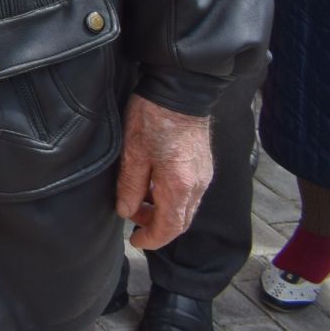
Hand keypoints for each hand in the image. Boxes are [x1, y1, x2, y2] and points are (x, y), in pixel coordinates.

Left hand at [115, 95, 211, 249]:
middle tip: (133, 219)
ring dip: (164, 211)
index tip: (135, 241)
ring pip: (186, 207)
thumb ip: (130, 186)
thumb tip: (125, 211)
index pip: (169, 228)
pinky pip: (190, 192)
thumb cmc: (153, 118)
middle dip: (157, 226)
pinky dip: (172, 197)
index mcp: (180, 187)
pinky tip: (154, 184)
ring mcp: (204, 174)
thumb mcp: (132, 153)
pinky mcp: (203, 163)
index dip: (152, 239)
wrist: (180, 89)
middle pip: (181, 221)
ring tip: (139, 199)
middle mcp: (198, 185)